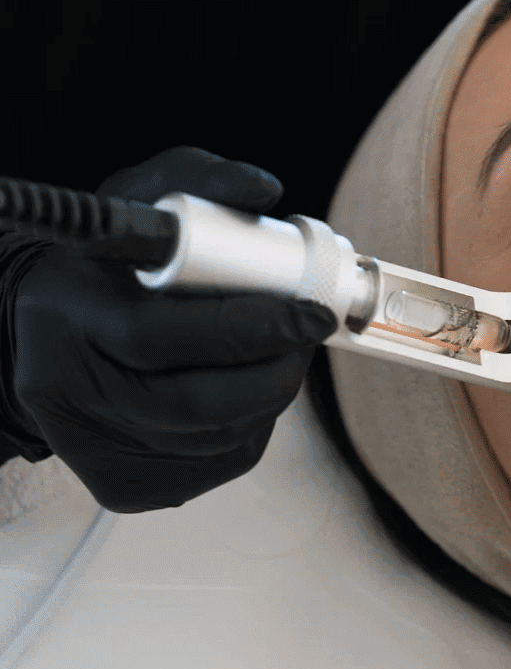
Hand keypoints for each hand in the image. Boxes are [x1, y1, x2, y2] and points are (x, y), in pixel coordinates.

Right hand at [11, 146, 336, 511]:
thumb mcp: (142, 204)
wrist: (42, 338)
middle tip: (309, 334)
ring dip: (271, 396)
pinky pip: (220, 462)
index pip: (164, 334)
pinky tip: (244, 389)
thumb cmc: (105, 269)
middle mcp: (64, 389)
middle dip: (278, 369)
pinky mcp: (122, 486)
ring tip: (277, 353)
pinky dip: (253, 426)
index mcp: (62, 314)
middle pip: (199, 402)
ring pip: (220, 437)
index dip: (254, 327)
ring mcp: (90, 447)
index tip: (312, 312)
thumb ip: (202, 183)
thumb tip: (263, 189)